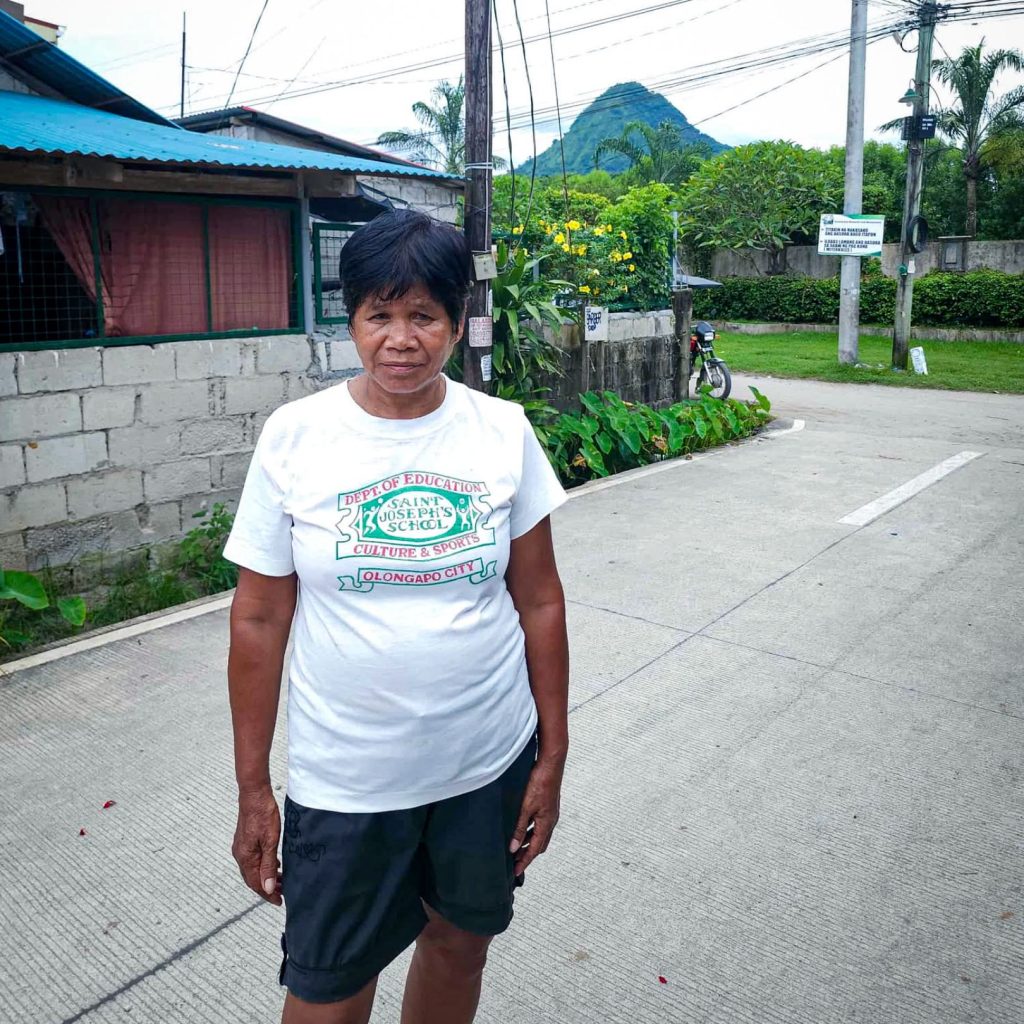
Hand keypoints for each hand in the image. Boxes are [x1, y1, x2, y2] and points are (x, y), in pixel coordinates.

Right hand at [232, 786, 281, 905]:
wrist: (254, 795)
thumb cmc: (263, 814)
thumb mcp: (270, 841)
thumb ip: (268, 865)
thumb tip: (267, 888)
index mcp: (245, 858)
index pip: (256, 884)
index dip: (267, 894)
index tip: (279, 901)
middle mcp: (240, 855)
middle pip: (253, 879)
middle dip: (267, 888)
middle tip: (282, 893)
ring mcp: (241, 848)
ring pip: (253, 869)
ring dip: (265, 877)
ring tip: (280, 881)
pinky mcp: (244, 841)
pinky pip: (253, 860)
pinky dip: (263, 866)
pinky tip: (274, 864)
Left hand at [509, 759, 563, 876]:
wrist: (551, 764)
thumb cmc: (540, 783)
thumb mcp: (526, 807)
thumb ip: (520, 828)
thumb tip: (514, 847)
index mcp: (546, 824)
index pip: (535, 849)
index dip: (525, 861)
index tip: (516, 872)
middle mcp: (551, 821)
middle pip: (539, 845)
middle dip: (527, 855)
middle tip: (515, 862)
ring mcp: (551, 813)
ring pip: (540, 835)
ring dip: (529, 843)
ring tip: (516, 848)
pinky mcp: (548, 806)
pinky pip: (540, 825)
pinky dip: (532, 832)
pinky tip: (523, 828)